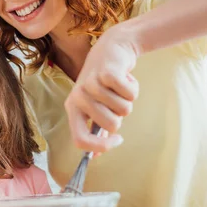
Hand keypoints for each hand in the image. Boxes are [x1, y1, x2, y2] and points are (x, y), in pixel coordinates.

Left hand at [64, 25, 139, 151]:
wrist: (112, 48)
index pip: (80, 140)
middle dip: (121, 116)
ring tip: (119, 87)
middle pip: (110, 126)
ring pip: (123, 110)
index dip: (100, 147)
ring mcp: (91, 84)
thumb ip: (94, 129)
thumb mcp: (95, 106)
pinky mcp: (106, 73)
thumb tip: (93, 158)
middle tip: (116, 100)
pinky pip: (129, 94)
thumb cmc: (105, 83)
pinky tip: (126, 78)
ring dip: (128, 100)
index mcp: (73, 108)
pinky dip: (134, 88)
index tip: (117, 140)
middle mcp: (78, 97)